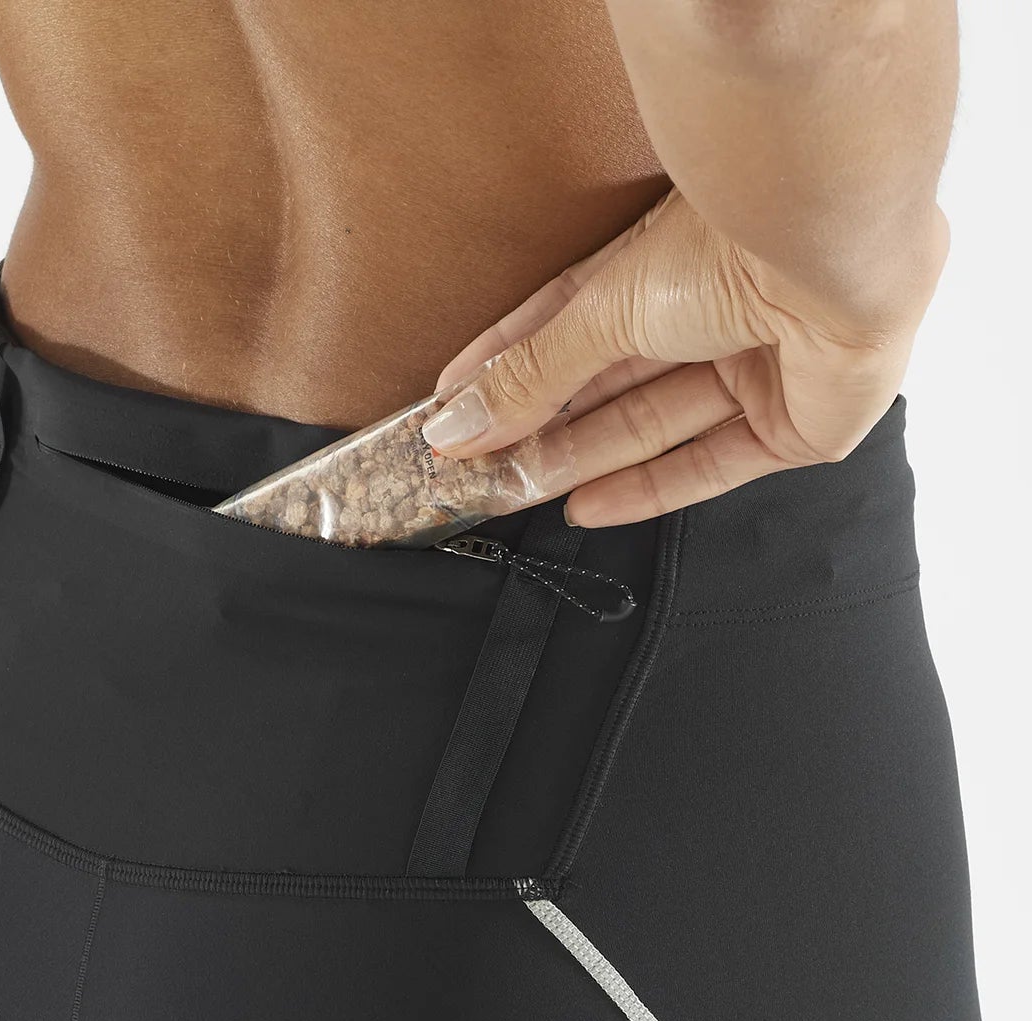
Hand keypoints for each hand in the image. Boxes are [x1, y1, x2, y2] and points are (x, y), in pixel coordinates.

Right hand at [421, 186, 948, 526]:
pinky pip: (713, 466)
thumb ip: (530, 375)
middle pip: (606, 385)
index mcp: (662, 263)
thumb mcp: (604, 310)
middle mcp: (709, 311)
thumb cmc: (729, 244)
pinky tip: (587, 509)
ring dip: (581, 462)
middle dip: (538, 428)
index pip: (564, 323)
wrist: (839, 255)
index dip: (505, 366)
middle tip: (471, 470)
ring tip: (512, 494)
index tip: (448, 407)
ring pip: (653, 428)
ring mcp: (757, 368)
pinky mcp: (797, 424)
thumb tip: (452, 424)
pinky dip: (649, 490)